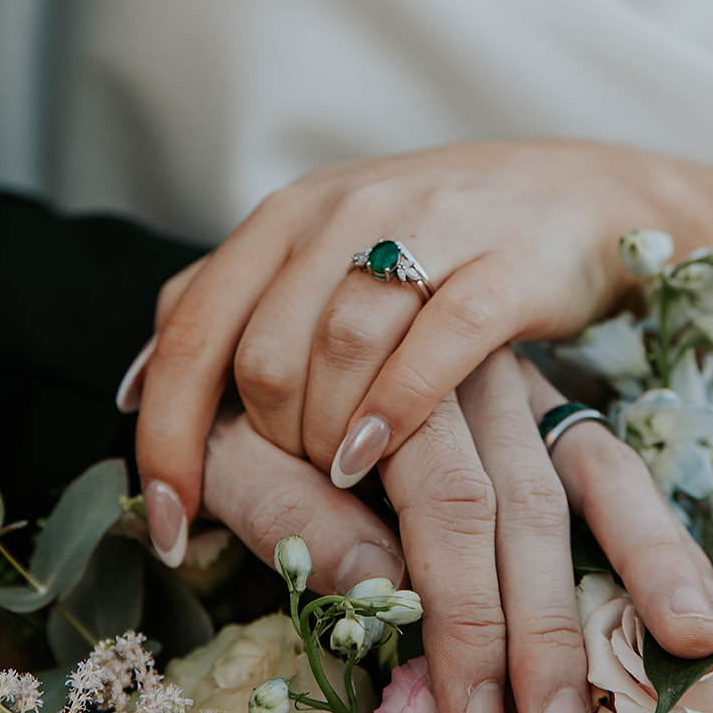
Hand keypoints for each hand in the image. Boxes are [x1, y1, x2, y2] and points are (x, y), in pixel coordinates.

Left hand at [131, 140, 644, 531]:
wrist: (576, 195)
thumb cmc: (435, 244)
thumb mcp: (324, 255)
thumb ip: (236, 307)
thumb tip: (136, 390)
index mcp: (286, 215)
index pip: (192, 327)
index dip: (165, 430)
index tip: (167, 517)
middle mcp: (343, 213)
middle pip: (262, 351)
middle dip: (265, 442)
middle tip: (297, 482)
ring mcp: (425, 231)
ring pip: (338, 349)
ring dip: (325, 434)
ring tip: (338, 476)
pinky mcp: (501, 265)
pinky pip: (432, 347)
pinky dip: (393, 411)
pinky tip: (372, 456)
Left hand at [199, 347, 712, 712]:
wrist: (250, 327)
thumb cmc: (232, 409)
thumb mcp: (227, 448)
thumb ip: (284, 505)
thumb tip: (380, 586)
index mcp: (387, 381)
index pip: (448, 500)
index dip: (465, 612)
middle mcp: (467, 377)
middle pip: (526, 500)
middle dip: (548, 625)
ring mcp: (517, 388)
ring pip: (590, 472)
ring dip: (633, 572)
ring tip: (684, 657)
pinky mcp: (542, 410)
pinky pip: (611, 465)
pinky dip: (655, 535)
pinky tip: (695, 602)